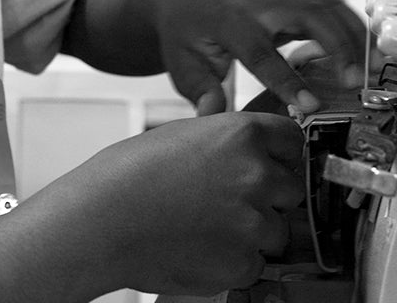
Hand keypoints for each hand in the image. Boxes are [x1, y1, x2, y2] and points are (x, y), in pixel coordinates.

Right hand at [73, 111, 304, 295]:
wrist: (103, 219)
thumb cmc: (130, 173)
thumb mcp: (184, 133)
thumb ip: (224, 138)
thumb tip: (248, 143)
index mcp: (242, 134)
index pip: (293, 140)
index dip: (281, 153)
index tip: (272, 162)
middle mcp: (256, 174)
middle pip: (290, 188)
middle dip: (268, 196)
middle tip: (228, 200)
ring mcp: (253, 221)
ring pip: (277, 230)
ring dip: (254, 231)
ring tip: (208, 225)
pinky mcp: (242, 263)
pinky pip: (256, 264)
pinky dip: (235, 261)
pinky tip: (201, 247)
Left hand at [151, 0, 367, 115]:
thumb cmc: (185, 36)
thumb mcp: (181, 66)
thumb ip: (201, 92)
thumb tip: (213, 117)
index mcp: (228, 22)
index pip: (261, 51)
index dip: (286, 79)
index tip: (311, 104)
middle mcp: (258, 5)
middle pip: (308, 15)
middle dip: (337, 46)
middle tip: (356, 83)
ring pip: (325, 6)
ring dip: (353, 33)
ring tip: (375, 68)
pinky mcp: (293, 0)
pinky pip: (330, 7)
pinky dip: (353, 26)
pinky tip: (369, 51)